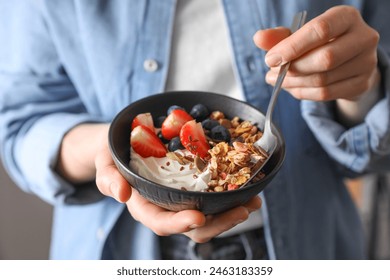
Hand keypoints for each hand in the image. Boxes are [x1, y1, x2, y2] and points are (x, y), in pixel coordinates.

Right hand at [94, 125, 261, 241]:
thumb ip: (108, 178)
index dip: (180, 224)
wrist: (125, 144)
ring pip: (209, 217)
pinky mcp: (193, 189)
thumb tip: (120, 194)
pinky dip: (232, 196)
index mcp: (144, 207)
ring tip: (253, 202)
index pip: (161, 223)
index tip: (198, 218)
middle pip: (193, 227)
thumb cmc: (113, 156)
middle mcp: (166, 208)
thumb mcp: (104, 164)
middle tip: (241, 210)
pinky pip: (214, 199)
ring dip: (232, 212)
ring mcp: (181, 200)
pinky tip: (249, 189)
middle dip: (219, 223)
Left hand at [253, 5, 379, 101]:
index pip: (320, 30)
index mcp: (347, 17)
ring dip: (293, 84)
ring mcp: (366, 63)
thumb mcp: (300, 35)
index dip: (292, 47)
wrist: (348, 60)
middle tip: (271, 73)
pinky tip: (292, 88)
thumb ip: (279, 37)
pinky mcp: (362, 84)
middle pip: (324, 59)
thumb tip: (258, 38)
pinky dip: (302, 93)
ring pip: (323, 80)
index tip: (270, 59)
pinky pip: (326, 94)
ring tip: (278, 80)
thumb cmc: (320, 43)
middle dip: (293, 69)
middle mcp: (363, 38)